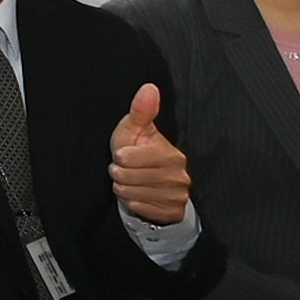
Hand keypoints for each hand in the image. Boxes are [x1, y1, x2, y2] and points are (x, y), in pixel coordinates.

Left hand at [108, 80, 190, 227]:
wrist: (153, 184)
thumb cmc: (140, 153)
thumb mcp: (136, 130)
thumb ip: (141, 110)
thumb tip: (149, 88)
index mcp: (172, 154)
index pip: (130, 158)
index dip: (120, 157)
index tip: (123, 155)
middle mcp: (180, 176)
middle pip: (129, 177)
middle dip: (120, 173)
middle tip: (124, 170)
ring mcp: (178, 195)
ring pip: (133, 193)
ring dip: (124, 188)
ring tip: (129, 181)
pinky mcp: (174, 211)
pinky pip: (141, 209)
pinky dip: (133, 202)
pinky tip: (136, 194)